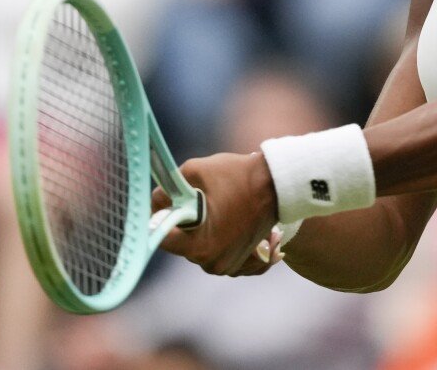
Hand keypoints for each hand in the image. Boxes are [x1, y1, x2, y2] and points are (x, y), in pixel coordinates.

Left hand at [153, 152, 279, 275]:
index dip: (160, 217)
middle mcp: (212, 262)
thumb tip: (157, 199)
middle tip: (198, 198)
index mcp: (198, 244)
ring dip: (204, 230)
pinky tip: (232, 222)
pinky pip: (221, 256)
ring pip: (201, 249)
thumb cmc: (237, 175)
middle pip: (183, 243)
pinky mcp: (243, 264)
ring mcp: (229, 266)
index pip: (161, 238)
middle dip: (185, 221)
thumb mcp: (195, 170)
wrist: (279, 184)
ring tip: (220, 207)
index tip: (167, 202)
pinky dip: (222, 240)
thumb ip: (169, 186)